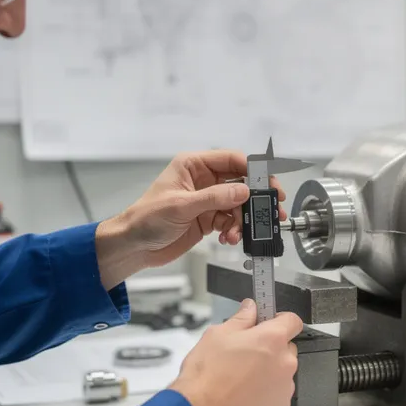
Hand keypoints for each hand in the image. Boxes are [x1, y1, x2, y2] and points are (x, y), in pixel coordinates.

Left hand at [95, 150, 285, 288]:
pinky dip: (234, 231)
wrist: (134, 246)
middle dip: (256, 198)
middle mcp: (203, 180)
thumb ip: (215, 197)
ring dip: (243, 220)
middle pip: (241, 182)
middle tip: (272, 210)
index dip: (253, 170)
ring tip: (238, 233)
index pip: (231, 160)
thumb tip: (244, 191)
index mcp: (193, 166)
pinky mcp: (208, 219)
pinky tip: (229, 238)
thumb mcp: (181, 205)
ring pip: (238, 205)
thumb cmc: (146, 218)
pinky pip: (230, 221)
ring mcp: (207, 200)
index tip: (268, 184)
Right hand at [168, 299, 302, 405]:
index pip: (292, 320)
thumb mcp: (217, 335)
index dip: (279, 320)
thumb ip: (240, 319)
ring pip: (281, 373)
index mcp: (271, 339)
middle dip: (270, 348)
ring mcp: (284, 388)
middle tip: (246, 354)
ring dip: (268, 372)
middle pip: (286, 348)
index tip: (268, 323)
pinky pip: (277, 394)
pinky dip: (265, 393)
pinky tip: (244, 395)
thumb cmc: (206, 377)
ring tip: (240, 379)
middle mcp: (284, 363)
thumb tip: (250, 309)